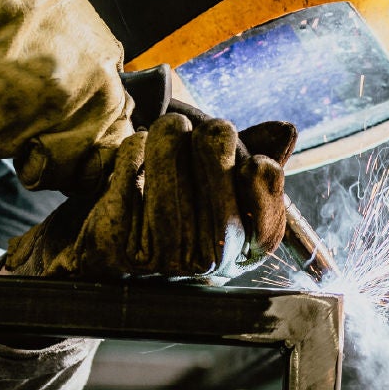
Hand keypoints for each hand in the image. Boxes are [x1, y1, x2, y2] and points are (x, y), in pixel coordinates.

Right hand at [0, 0, 132, 194]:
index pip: (93, 169)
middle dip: (30, 146)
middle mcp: (57, 115)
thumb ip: (104, 96)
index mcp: (99, 101)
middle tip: (16, 104)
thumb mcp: (99, 47)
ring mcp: (6, 118)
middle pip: (41, 166)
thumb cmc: (44, 4)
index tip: (59, 149)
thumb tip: (111, 134)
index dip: (74, 165)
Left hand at [3, 110, 295, 281]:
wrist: (101, 262)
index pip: (267, 224)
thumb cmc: (169, 219)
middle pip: (219, 188)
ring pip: (170, 180)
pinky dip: (133, 151)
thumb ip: (249, 163)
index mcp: (239, 254)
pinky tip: (137, 146)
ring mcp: (162, 259)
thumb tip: (287, 132)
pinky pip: (128, 178)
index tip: (251, 159)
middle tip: (203, 126)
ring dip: (168, 138)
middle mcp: (206, 264)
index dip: (262, 184)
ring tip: (168, 125)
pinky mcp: (120, 247)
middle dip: (212, 144)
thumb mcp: (215, 195)